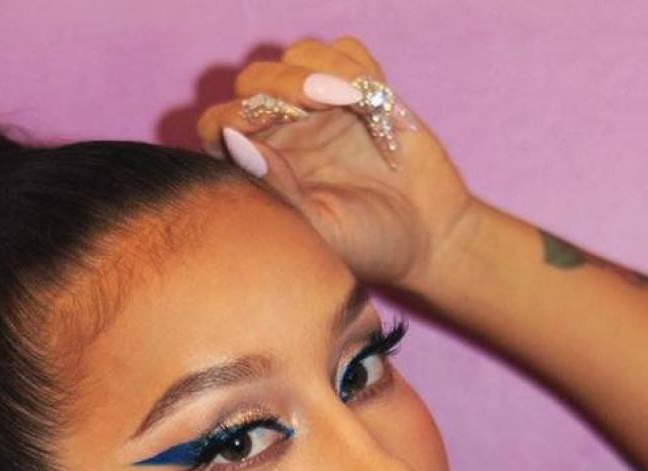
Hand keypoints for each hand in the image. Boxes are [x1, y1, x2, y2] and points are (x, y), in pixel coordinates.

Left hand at [197, 36, 477, 292]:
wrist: (427, 235)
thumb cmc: (366, 242)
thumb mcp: (319, 230)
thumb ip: (278, 191)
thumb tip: (240, 143)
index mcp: (260, 166)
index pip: (220, 125)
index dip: (233, 117)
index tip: (261, 126)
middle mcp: (282, 131)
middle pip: (254, 80)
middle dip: (281, 83)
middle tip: (317, 101)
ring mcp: (321, 106)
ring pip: (299, 56)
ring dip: (322, 69)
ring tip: (352, 99)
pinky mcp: (361, 90)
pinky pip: (345, 50)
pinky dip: (357, 64)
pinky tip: (376, 99)